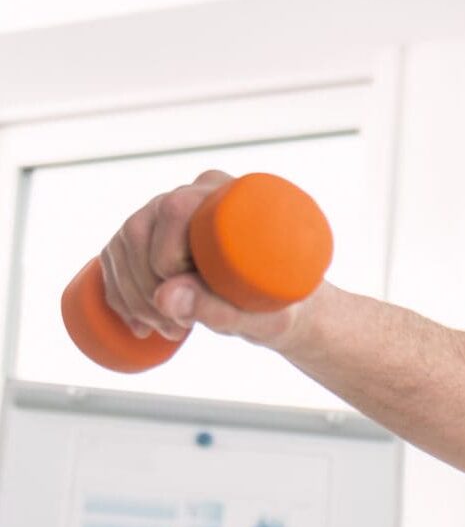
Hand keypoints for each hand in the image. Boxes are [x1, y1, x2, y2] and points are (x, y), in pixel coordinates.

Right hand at [95, 170, 312, 349]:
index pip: (175, 210)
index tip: (186, 297)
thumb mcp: (261, 318)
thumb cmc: (283, 308)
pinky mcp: (156, 235)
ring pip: (123, 244)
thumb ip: (219, 309)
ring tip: (168, 329)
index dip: (166, 256)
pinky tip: (139, 322)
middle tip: (173, 326)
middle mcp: (195, 197)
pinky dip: (119, 293)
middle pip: (140, 228)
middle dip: (145, 286)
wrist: (286, 308)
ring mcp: (170, 215)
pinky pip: (116, 256)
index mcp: (229, 198)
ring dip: (132, 294)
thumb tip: (167, 297)